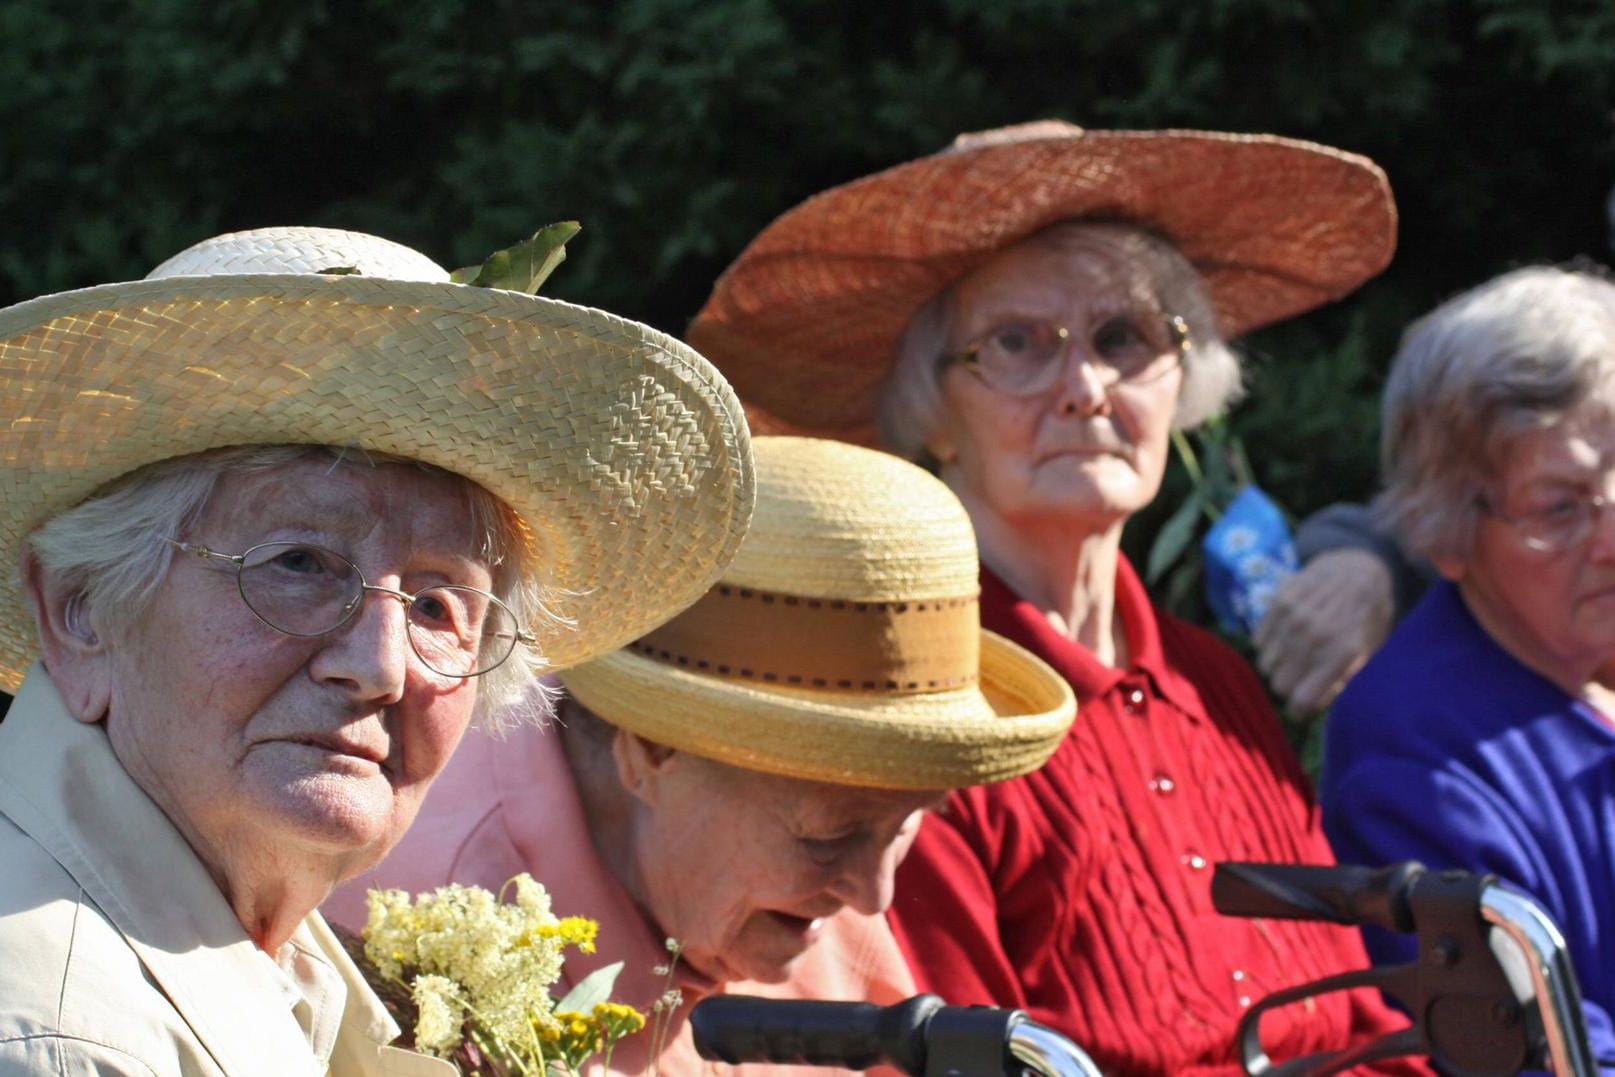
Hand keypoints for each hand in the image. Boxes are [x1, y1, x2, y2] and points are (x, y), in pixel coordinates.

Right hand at [1254, 547, 1395, 719]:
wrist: (1359, 568)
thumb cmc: (1367, 617)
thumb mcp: (1369, 653)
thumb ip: (1345, 682)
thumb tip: (1317, 709)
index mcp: (1343, 652)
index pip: (1303, 700)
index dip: (1298, 712)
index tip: (1299, 711)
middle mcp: (1317, 634)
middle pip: (1280, 685)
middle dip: (1288, 688)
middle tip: (1299, 681)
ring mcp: (1295, 616)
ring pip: (1266, 664)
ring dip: (1278, 667)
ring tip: (1294, 658)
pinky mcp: (1279, 601)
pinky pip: (1258, 640)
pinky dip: (1269, 645)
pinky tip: (1286, 638)